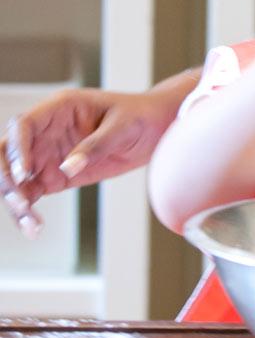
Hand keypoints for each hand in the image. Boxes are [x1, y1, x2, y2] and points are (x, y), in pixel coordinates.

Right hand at [0, 86, 185, 235]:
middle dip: (6, 177)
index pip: (24, 125)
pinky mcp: (55, 176)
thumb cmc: (141, 117)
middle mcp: (47, 131)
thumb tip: (68, 167)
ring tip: (30, 223)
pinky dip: (27, 212)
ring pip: (15, 177)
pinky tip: (33, 228)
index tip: (24, 173)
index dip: (18, 148)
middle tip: (19, 202)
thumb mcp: (124, 127)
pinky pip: (31, 193)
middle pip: (8, 152)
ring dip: (14, 199)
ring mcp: (48, 154)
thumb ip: (96, 145)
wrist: (156, 129)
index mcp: (60, 108)